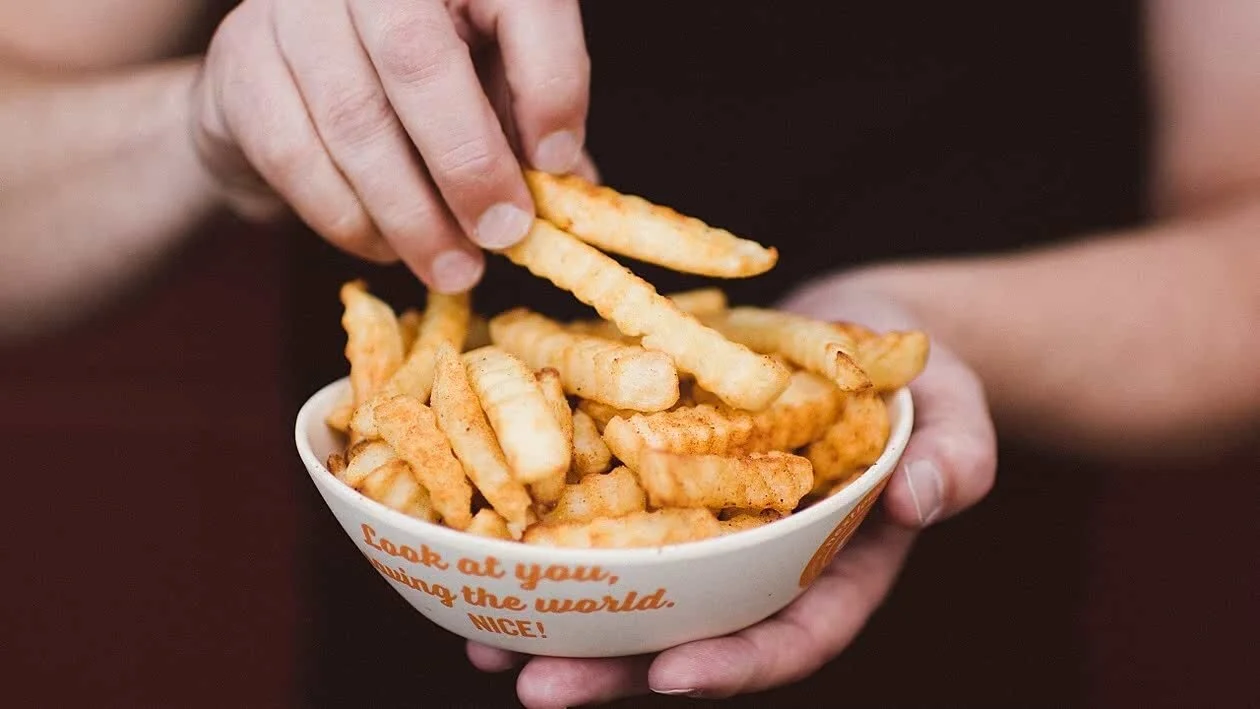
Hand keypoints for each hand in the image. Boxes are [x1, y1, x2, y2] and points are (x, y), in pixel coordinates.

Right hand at [192, 0, 593, 292]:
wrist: (283, 75)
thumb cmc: (414, 80)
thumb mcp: (488, 80)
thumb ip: (530, 122)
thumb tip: (578, 195)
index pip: (519, 2)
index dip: (550, 84)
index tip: (559, 164)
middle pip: (417, 58)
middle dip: (469, 165)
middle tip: (503, 236)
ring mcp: (293, 9)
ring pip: (354, 121)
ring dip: (412, 214)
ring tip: (454, 268)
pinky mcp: (242, 66)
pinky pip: (297, 159)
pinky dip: (351, 221)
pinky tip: (387, 248)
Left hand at [464, 274, 997, 706]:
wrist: (855, 331)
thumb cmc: (920, 379)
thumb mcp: (956, 410)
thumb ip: (958, 458)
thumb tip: (928, 499)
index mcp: (835, 571)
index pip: (792, 635)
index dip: (736, 664)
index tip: (673, 678)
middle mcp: (760, 566)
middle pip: (691, 635)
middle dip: (617, 672)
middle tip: (539, 690)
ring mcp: (708, 528)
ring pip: (635, 593)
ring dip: (563, 625)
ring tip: (486, 645)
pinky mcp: (663, 481)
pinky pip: (605, 521)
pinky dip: (551, 543)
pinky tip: (486, 557)